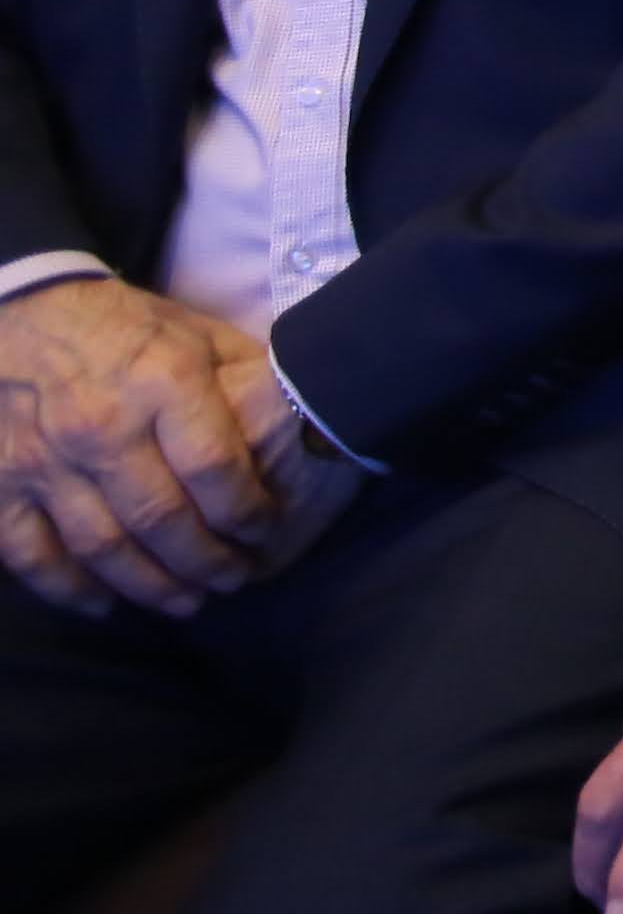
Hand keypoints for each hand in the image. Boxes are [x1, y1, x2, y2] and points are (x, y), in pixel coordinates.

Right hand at [0, 277, 281, 614]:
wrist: (23, 309)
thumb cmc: (127, 327)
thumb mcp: (198, 335)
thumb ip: (244, 383)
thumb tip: (302, 426)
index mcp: (163, 383)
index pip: (215, 468)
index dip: (247, 511)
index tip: (265, 530)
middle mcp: (102, 427)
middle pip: (162, 520)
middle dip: (206, 563)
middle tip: (233, 580)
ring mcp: (44, 459)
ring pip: (101, 547)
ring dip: (149, 586)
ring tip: (187, 602)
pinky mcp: (1, 481)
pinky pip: (31, 553)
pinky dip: (68, 588)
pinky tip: (104, 603)